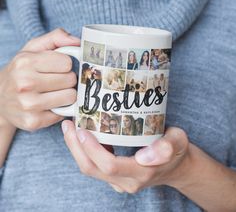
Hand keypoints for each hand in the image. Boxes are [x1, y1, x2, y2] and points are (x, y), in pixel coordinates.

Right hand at [0, 29, 79, 131]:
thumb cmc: (21, 71)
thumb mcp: (33, 49)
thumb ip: (56, 38)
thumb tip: (78, 41)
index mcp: (25, 62)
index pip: (67, 63)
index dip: (65, 65)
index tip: (57, 68)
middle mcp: (25, 84)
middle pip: (70, 80)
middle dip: (67, 80)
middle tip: (56, 81)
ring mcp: (29, 105)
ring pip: (70, 97)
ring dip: (66, 94)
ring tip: (54, 93)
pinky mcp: (34, 121)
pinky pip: (64, 113)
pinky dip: (60, 109)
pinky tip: (48, 105)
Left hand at [62, 120, 189, 192]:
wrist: (176, 166)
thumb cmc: (177, 151)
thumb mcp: (178, 142)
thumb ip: (167, 147)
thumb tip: (144, 156)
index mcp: (141, 173)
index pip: (109, 165)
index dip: (92, 149)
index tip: (82, 129)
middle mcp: (126, 182)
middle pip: (92, 168)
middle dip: (75, 147)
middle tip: (69, 125)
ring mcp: (119, 182)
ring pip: (90, 169)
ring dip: (76, 149)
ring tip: (70, 128)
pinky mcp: (115, 177)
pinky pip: (94, 166)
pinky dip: (84, 151)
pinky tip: (81, 135)